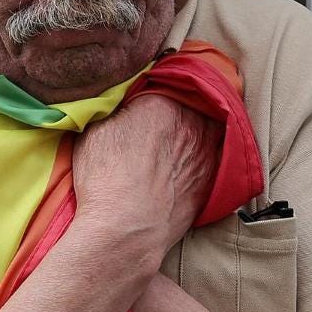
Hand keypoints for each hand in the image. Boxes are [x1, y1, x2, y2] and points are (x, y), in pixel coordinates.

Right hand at [71, 95, 220, 258]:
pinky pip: (216, 157)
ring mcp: (205, 154)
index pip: (169, 81)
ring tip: (183, 133)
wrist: (125, 230)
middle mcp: (191, 125)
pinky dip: (206, 154)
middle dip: (184, 104)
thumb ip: (114, 106)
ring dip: (199, 127)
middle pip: (195, 102)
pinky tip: (190, 160)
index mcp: (162, 104)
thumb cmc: (105, 179)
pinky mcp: (209, 183)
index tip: (154, 88)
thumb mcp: (94, 129)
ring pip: (211, 128)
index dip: (160, 85)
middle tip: (170, 109)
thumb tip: (122, 98)